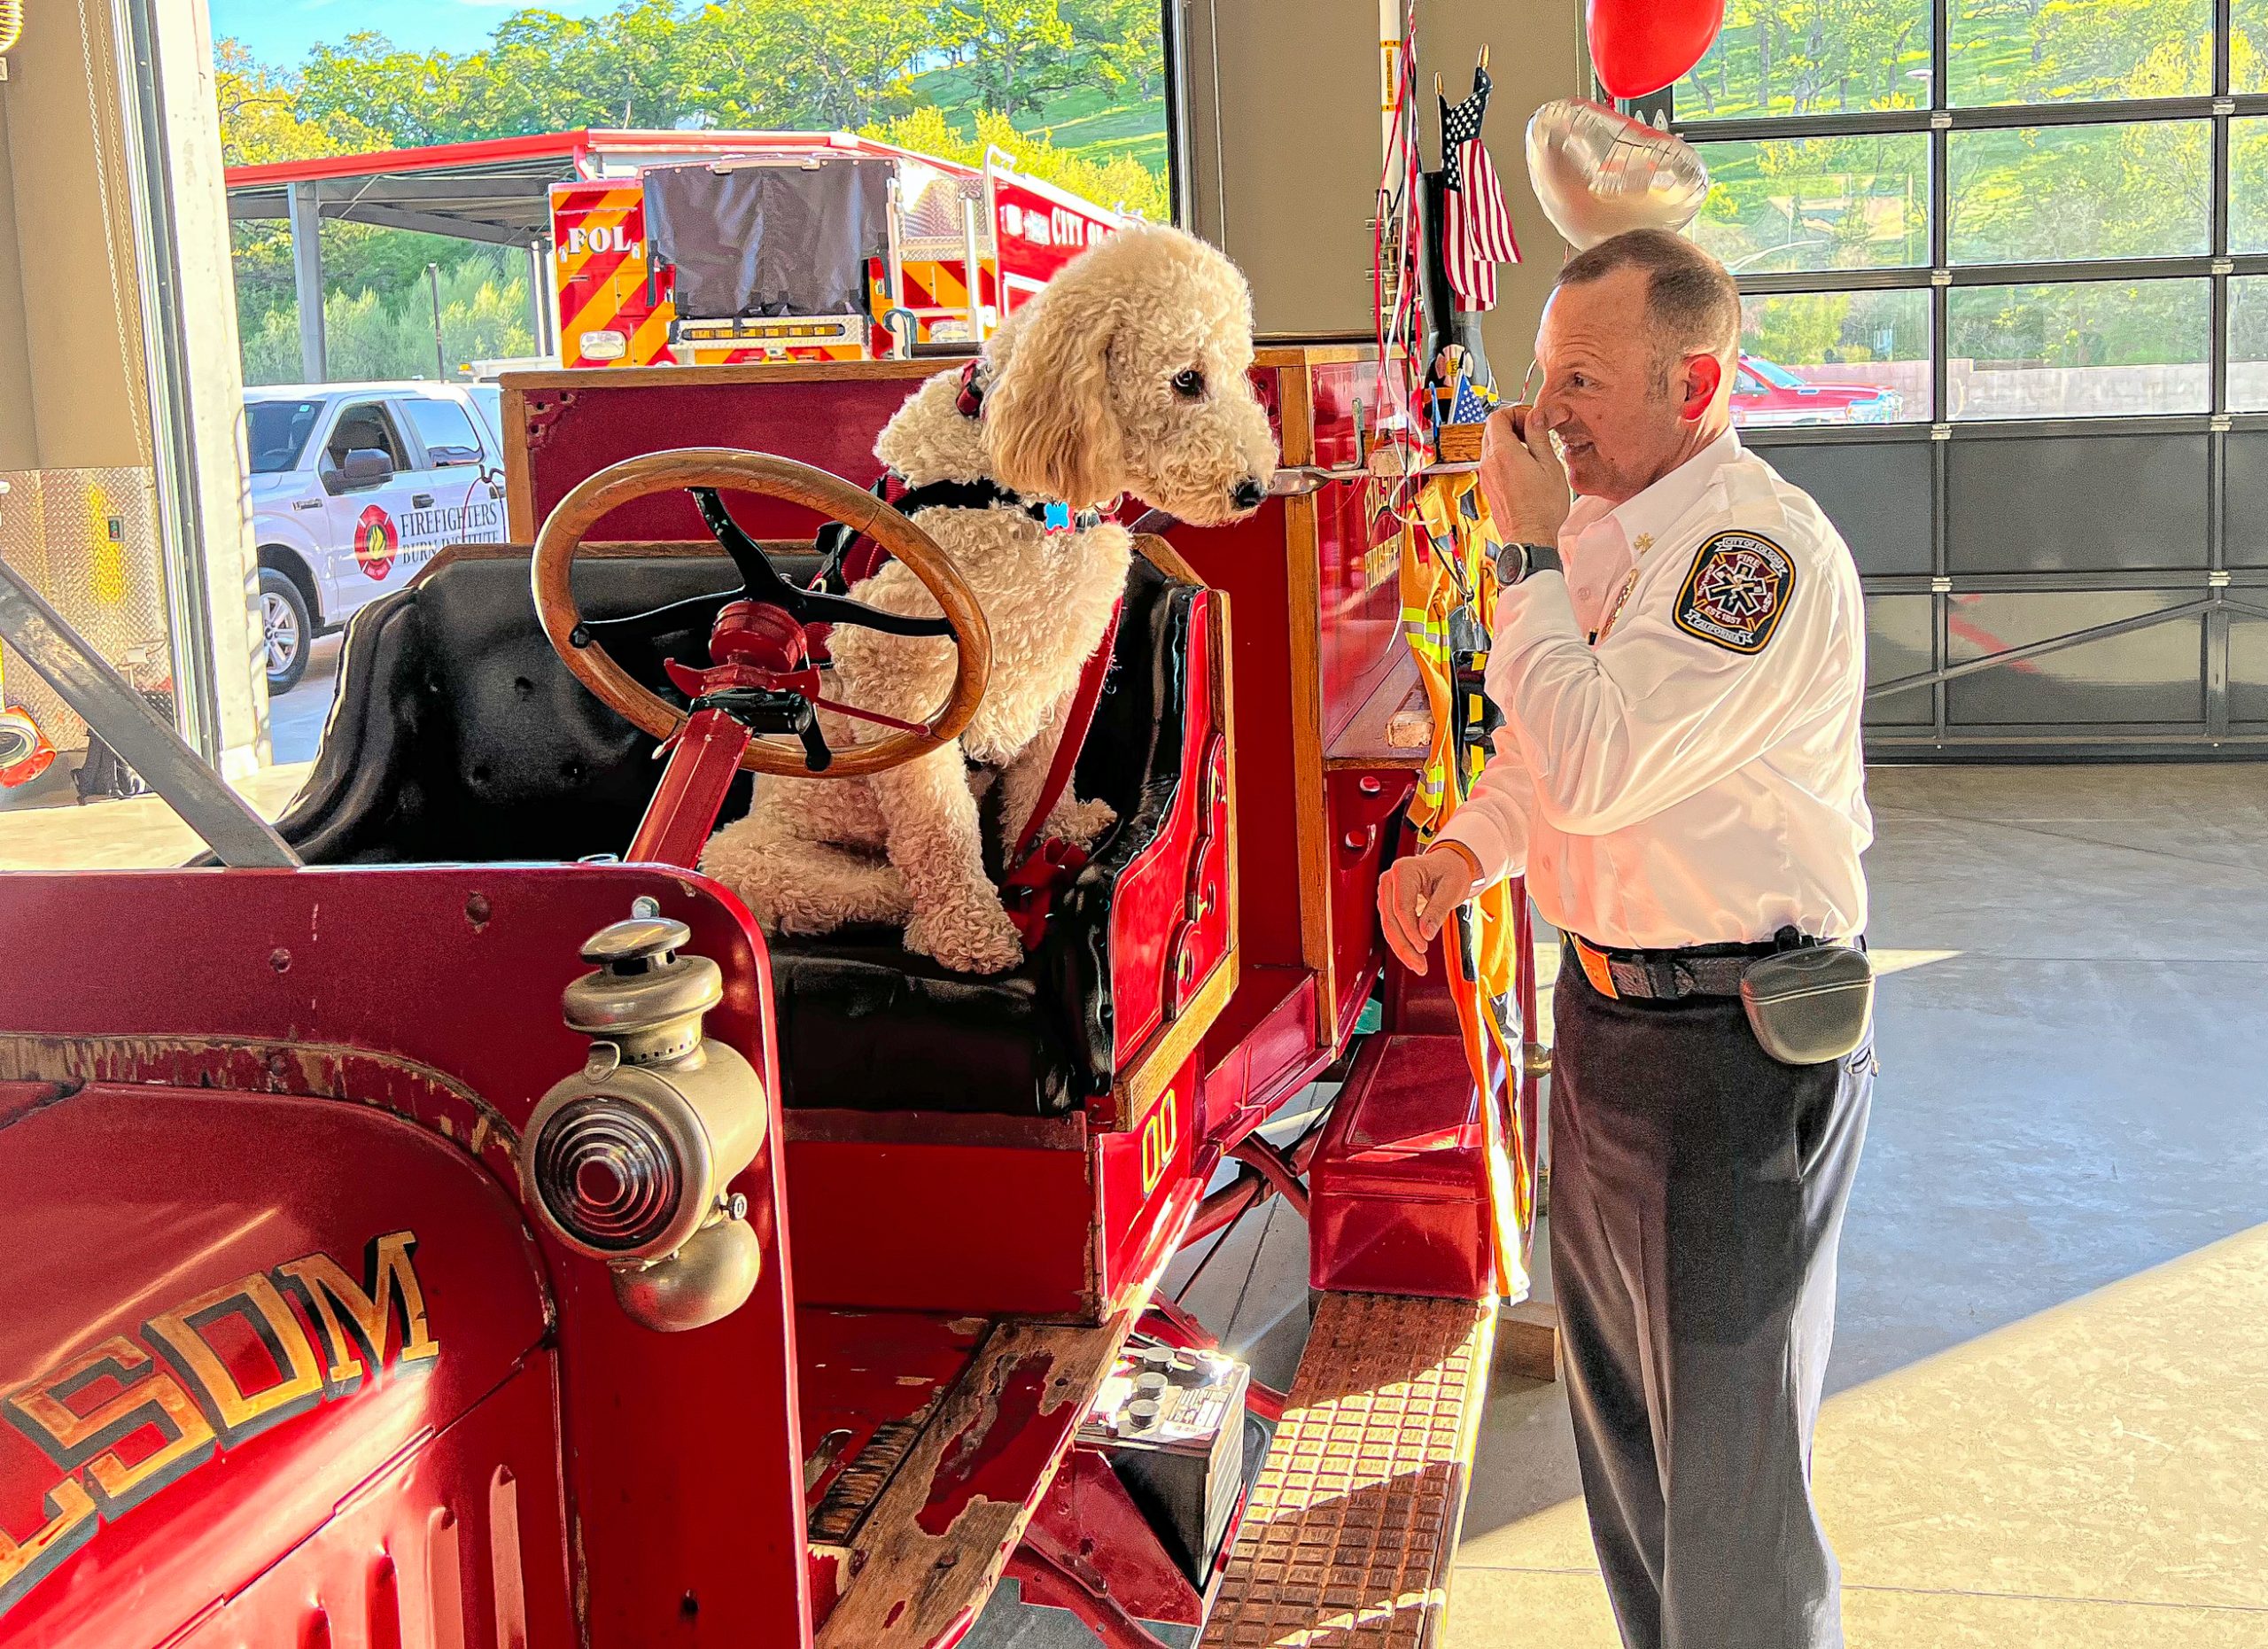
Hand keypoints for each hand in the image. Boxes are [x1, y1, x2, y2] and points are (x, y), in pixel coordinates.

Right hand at [1376, 847, 1477, 975]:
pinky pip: (1393, 926)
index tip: (1424, 947)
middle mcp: (1389, 880)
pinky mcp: (1390, 904)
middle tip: (1420, 965)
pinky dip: (1403, 943)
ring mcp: (1387, 892)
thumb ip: (1438, 910)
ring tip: (1419, 965)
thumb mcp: (1452, 888)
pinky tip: (1413, 956)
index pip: (1401, 908)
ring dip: (1402, 948)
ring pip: (1389, 927)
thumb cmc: (1452, 870)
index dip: (1411, 931)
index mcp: (1403, 870)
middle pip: (1390, 920)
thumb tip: (1425, 934)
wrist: (1450, 864)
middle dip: (1404, 946)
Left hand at [1479, 404, 1570, 545]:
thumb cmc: (1542, 508)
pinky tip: (1525, 467)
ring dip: (1509, 441)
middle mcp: (1488, 463)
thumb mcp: (1549, 465)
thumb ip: (1539, 436)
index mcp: (1502, 453)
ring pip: (1491, 445)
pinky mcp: (1488, 487)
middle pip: (1491, 428)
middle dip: (1512, 424)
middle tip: (1533, 432)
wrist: (1530, 537)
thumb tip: (1535, 416)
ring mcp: (1486, 476)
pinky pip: (1492, 462)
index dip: (1515, 412)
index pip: (1497, 416)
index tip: (1531, 420)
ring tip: (1532, 450)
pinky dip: (1505, 456)